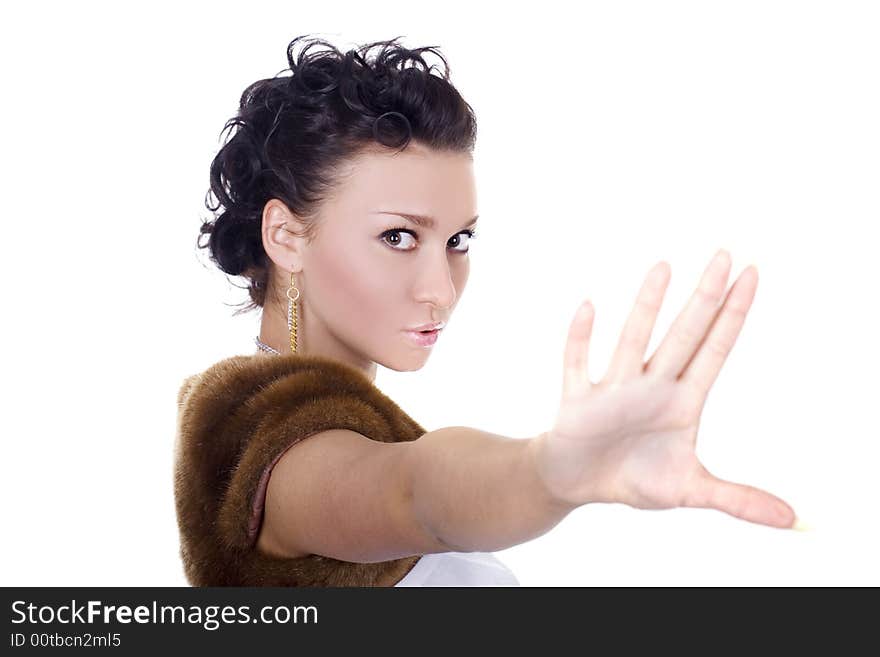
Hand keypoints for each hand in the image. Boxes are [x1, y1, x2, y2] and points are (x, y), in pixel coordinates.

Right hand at [533, 250, 795, 527]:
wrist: (576, 483)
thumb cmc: (633, 477)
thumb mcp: (689, 491)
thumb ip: (739, 499)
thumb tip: (796, 520)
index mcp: (681, 402)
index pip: (714, 351)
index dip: (733, 315)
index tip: (751, 274)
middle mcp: (651, 387)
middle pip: (683, 336)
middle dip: (704, 299)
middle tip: (724, 255)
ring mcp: (614, 391)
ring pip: (633, 341)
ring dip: (647, 307)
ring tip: (664, 267)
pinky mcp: (578, 402)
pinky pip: (578, 364)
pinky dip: (580, 339)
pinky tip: (590, 308)